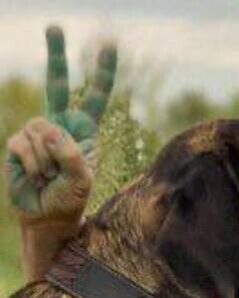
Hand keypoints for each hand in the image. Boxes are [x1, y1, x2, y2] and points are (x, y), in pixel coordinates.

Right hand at [5, 25, 116, 220]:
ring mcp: (36, 133)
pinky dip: (33, 165)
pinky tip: (35, 177)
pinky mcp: (17, 144)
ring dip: (47, 160)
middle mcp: (59, 125)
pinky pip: (24, 145)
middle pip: (56, 84)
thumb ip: (72, 154)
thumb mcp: (82, 178)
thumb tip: (50, 131)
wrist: (46, 217)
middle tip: (55, 26)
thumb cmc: (70, 198)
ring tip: (50, 177)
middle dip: (56, 55)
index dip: (101, 72)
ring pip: (41, 129)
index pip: (94, 96)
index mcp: (83, 130)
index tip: (107, 44)